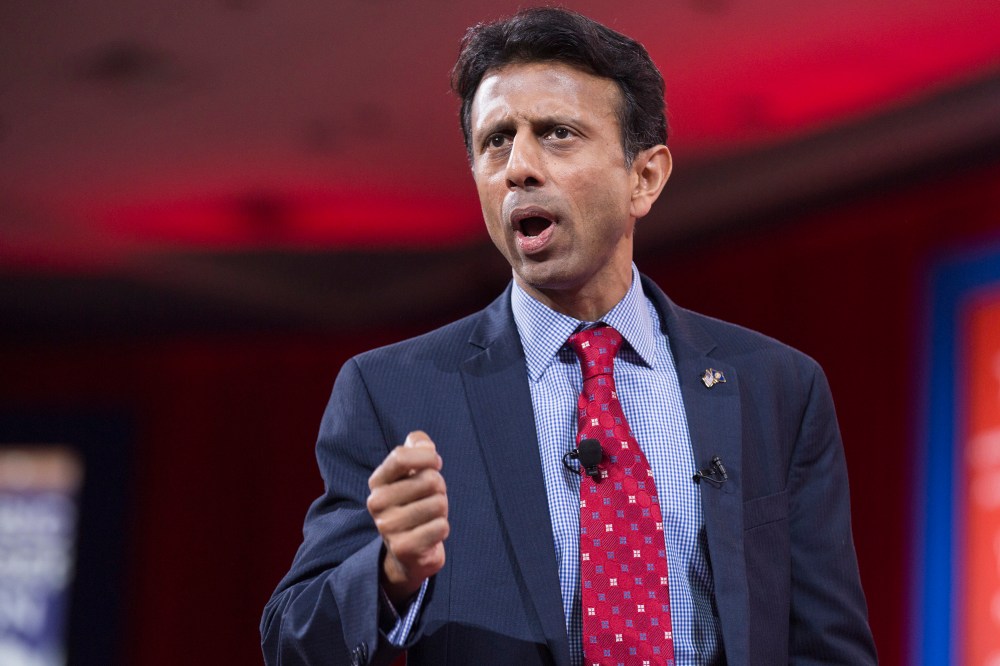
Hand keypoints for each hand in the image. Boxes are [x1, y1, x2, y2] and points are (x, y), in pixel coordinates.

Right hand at [367, 431, 449, 606]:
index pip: (400, 456)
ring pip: (438, 503)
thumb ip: (418, 447)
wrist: (407, 552)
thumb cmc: (414, 503)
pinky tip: (429, 533)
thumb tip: (424, 444)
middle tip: (430, 499)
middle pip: (429, 480)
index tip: (436, 463)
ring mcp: (388, 527)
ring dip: (441, 510)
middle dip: (439, 488)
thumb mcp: (413, 472)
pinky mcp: (404, 548)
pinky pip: (441, 526)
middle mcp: (377, 503)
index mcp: (377, 481)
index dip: (427, 456)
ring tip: (428, 517)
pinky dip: (442, 528)